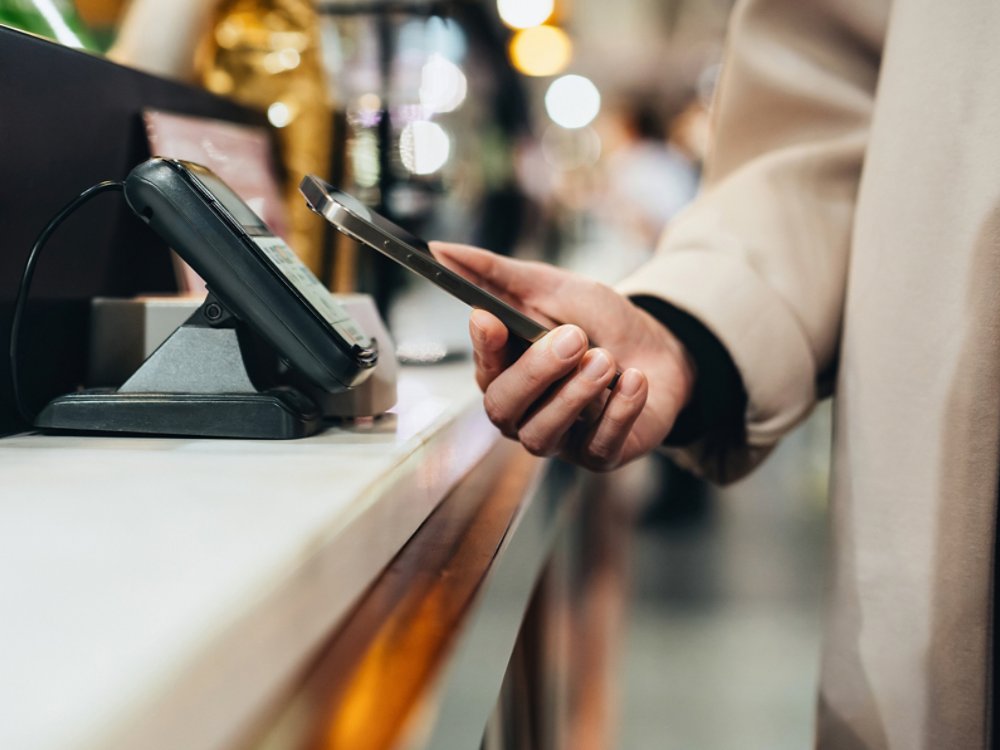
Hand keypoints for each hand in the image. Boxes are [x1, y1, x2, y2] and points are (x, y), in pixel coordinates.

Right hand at [430, 242, 695, 470]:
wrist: (661, 346)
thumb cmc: (596, 321)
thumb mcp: (550, 287)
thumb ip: (496, 274)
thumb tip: (439, 250)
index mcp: (503, 373)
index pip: (482, 367)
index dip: (483, 347)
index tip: (489, 317)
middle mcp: (523, 412)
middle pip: (504, 408)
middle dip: (536, 372)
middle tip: (573, 337)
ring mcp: (559, 439)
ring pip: (542, 434)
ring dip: (574, 395)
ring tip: (606, 358)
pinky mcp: (599, 456)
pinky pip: (598, 446)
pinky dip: (619, 411)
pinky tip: (634, 379)